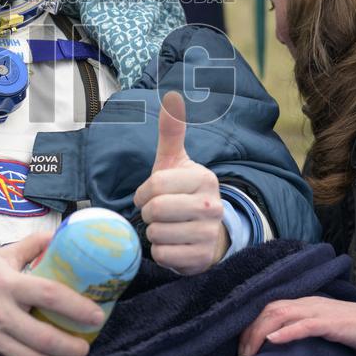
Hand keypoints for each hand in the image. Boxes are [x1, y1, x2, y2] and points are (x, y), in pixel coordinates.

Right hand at [0, 232, 104, 355]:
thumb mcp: (1, 256)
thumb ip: (31, 245)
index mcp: (8, 283)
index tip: (96, 315)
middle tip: (86, 347)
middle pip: (42, 336)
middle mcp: (0, 311)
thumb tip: (60, 236)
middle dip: (70, 346)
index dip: (77, 307)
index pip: (49, 294)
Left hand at [133, 91, 227, 274]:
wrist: (207, 233)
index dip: (142, 193)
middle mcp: (212, 205)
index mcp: (204, 178)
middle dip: (147, 214)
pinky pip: (163, 255)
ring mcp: (209, 233)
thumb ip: (171, 132)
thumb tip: (172, 97)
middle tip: (157, 214)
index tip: (147, 196)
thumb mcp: (175, 162)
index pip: (154, 185)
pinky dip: (160, 252)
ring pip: (157, 234)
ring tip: (166, 228)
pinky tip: (172, 244)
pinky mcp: (202, 258)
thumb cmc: (182, 193)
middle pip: (155, 210)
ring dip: (153, 233)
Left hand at [239, 297, 355, 355]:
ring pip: (281, 314)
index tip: (241, 343)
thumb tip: (280, 344)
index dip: (252, 322)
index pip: (270, 307)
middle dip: (250, 329)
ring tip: (248, 350)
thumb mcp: (323, 328)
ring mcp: (319, 311)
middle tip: (240, 352)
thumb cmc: (354, 331)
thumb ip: (304, 330)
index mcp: (305, 303)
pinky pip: (304, 325)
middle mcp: (308, 302)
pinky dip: (285, 332)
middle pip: (270, 309)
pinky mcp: (331, 323)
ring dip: (260, 332)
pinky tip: (272, 340)